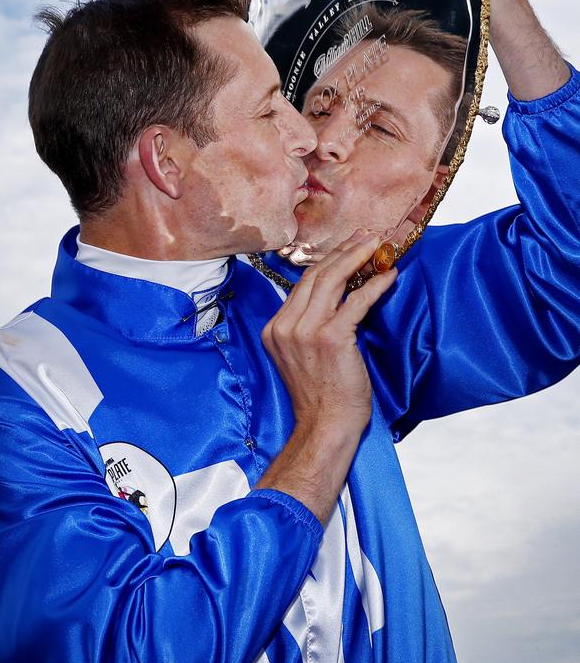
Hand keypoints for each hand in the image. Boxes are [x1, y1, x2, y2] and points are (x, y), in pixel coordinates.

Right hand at [262, 231, 396, 439]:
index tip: (347, 246)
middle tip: (365, 236)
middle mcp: (285, 326)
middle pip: (315, 276)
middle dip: (343, 251)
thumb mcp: (301, 356)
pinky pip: (356, 301)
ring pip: (332, 280)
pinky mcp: (331, 337)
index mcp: (275, 329)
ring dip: (357, 258)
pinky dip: (375, 286)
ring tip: (376, 245)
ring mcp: (305, 331)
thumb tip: (338, 298)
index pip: (302, 284)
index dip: (328, 261)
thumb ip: (308, 327)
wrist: (324, 426)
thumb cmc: (321, 396)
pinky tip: (389, 276)